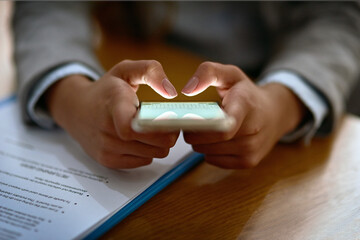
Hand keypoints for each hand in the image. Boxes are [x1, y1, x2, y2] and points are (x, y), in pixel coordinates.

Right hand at [46, 60, 179, 167]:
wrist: (76, 109)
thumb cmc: (106, 90)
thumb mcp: (126, 70)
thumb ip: (151, 71)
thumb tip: (170, 92)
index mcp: (114, 103)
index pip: (130, 127)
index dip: (155, 127)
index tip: (167, 118)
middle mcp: (108, 129)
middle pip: (157, 143)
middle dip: (168, 132)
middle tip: (164, 120)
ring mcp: (107, 148)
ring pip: (155, 153)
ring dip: (159, 142)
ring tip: (149, 127)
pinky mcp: (109, 161)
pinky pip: (145, 161)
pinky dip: (148, 151)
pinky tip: (139, 138)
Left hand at [182, 62, 305, 168]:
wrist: (275, 113)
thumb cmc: (247, 93)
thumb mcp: (230, 74)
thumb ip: (208, 72)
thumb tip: (188, 90)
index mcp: (245, 105)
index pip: (223, 126)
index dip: (202, 126)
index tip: (189, 118)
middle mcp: (252, 130)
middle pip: (208, 140)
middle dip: (193, 132)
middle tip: (193, 121)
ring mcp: (251, 149)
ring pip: (206, 151)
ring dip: (199, 142)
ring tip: (208, 128)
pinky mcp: (248, 162)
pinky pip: (212, 160)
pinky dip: (208, 151)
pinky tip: (216, 140)